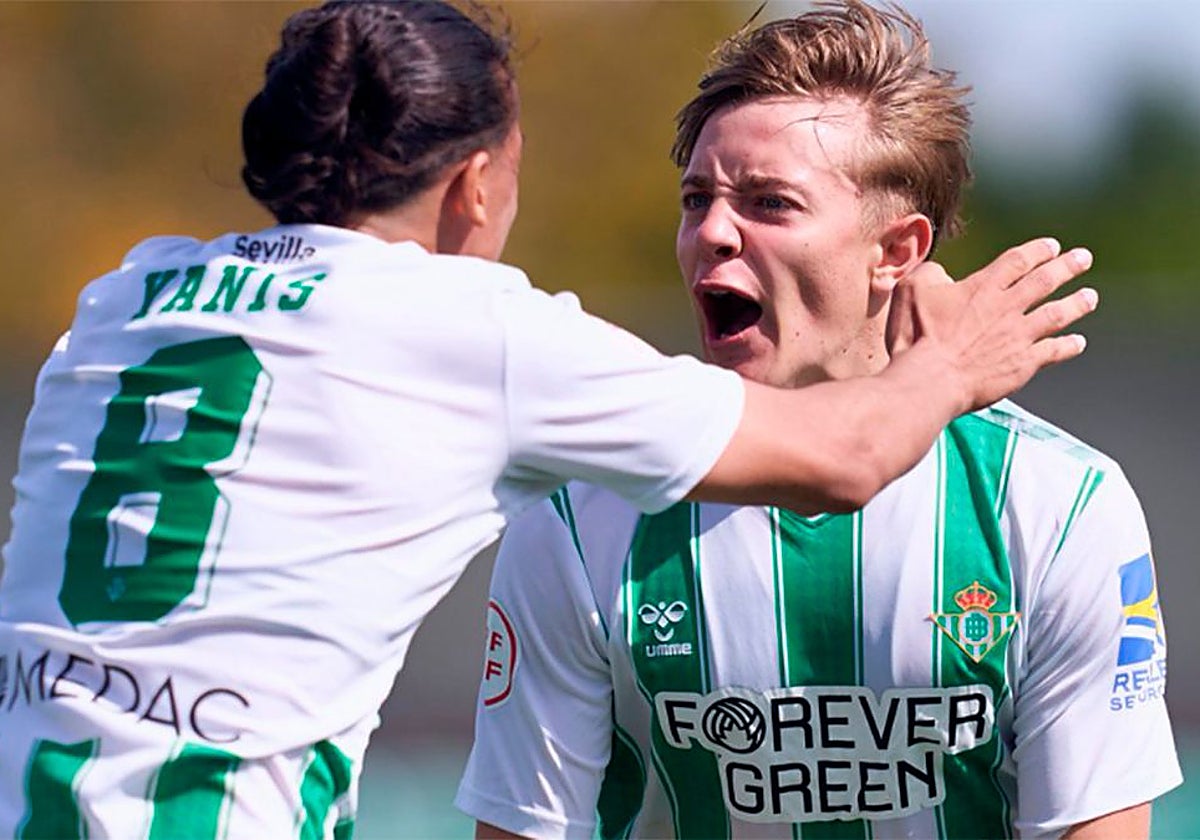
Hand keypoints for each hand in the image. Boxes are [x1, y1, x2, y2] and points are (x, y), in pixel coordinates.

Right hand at [886, 238, 1097, 411]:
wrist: (931, 380)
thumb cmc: (915, 336)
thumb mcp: (911, 290)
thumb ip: (930, 274)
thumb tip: (941, 274)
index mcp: (982, 287)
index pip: (1017, 261)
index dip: (1037, 251)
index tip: (1052, 246)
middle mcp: (1006, 307)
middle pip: (1045, 281)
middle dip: (1067, 267)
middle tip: (1083, 258)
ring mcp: (1018, 336)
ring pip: (1057, 314)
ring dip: (1077, 303)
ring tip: (1091, 297)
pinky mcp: (1022, 364)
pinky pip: (1053, 351)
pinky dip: (1069, 345)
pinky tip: (1079, 342)